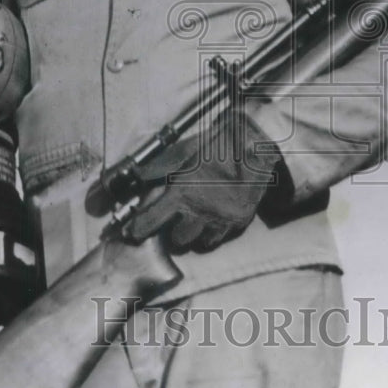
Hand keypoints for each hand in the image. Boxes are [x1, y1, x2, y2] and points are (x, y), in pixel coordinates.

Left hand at [122, 112, 281, 251]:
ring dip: (193, 235)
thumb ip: (159, 167)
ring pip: (200, 243)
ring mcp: (222, 220)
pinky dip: (213, 232)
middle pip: (177, 240)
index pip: (152, 221)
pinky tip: (212, 220)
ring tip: (193, 222)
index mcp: (182, 193)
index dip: (140, 228)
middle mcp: (200, 212)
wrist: (255, 145)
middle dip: (172, 232)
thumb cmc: (217, 144)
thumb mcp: (183, 151)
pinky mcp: (239, 222)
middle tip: (172, 220)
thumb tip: (139, 177)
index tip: (133, 231)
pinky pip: (220, 237)